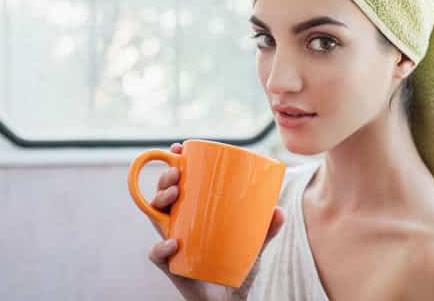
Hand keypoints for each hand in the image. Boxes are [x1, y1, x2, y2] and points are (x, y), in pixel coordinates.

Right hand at [148, 142, 285, 299]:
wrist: (228, 299)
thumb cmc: (237, 267)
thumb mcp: (254, 244)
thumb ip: (267, 230)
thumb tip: (278, 211)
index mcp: (195, 212)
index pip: (180, 183)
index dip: (174, 163)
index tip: (178, 148)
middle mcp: (180, 224)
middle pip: (163, 195)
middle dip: (165, 179)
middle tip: (176, 173)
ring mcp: (172, 242)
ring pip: (155, 216)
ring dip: (160, 200)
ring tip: (174, 195)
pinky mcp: (170, 265)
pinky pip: (157, 254)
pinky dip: (162, 247)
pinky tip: (174, 242)